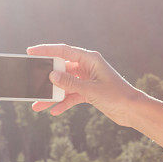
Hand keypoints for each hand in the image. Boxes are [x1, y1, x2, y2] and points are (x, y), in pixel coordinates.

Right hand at [26, 43, 143, 127]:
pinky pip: (71, 95)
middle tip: (31, 84)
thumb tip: (51, 75)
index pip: (63, 51)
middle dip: (46, 79)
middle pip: (61, 69)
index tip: (30, 51)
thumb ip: (70, 83)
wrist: (133, 110)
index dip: (45, 50)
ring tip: (38, 105)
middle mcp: (87, 67)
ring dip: (52, 95)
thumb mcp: (91, 90)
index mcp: (90, 59)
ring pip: (64, 85)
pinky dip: (63, 103)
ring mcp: (87, 79)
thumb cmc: (117, 96)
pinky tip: (54, 111)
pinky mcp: (89, 91)